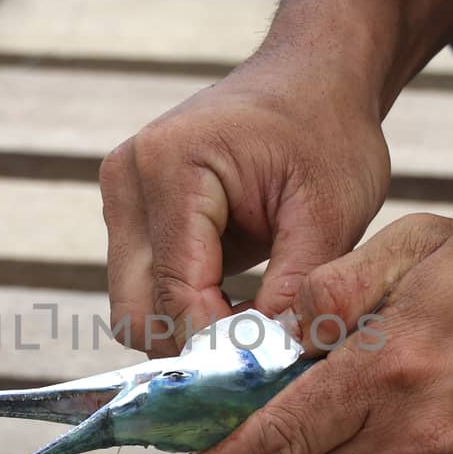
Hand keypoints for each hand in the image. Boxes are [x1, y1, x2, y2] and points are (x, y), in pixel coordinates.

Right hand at [99, 56, 389, 355]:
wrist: (312, 78)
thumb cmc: (327, 131)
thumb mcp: (331, 210)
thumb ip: (298, 288)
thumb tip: (266, 360)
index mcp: (170, 166)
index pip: (174, 290)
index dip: (217, 345)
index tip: (267, 375)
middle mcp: (127, 178)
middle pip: (134, 309)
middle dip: (195, 347)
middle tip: (261, 363)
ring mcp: (121, 196)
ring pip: (133, 307)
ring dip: (188, 331)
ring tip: (256, 331)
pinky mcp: (130, 214)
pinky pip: (143, 288)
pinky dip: (186, 311)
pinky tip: (239, 307)